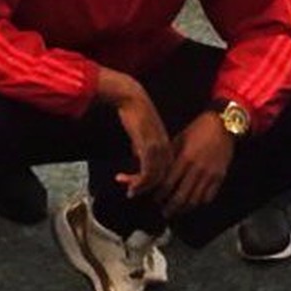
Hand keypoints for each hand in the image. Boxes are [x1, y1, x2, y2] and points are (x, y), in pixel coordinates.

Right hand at [95, 67, 170, 197]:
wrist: (131, 98)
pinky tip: (123, 179)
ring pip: (155, 178)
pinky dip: (136, 181)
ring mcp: (158, 148)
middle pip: (162, 179)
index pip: (165, 172)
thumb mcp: (141, 134)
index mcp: (167, 146)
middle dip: (146, 189)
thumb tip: (137, 159)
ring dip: (140, 187)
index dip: (153, 184)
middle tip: (131, 193)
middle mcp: (166, 149)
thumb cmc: (134, 113)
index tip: (137, 187)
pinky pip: (147, 172)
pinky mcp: (148, 147)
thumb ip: (142, 148)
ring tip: (128, 190)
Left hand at [161, 111, 235, 216]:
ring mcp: (209, 175)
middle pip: (181, 197)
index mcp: (184, 159)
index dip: (160, 195)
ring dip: (184, 209)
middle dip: (170, 208)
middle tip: (164, 212)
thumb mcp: (178, 139)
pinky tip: (193, 203)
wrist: (222, 125)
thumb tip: (155, 169)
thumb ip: (168, 157)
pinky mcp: (220, 177)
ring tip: (178, 211)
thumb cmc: (198, 130)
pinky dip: (200, 203)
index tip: (155, 199)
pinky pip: (209, 196)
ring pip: (195, 200)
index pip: (168, 184)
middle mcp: (196, 169)